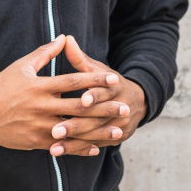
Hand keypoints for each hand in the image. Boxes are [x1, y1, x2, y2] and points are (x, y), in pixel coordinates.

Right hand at [0, 35, 126, 151]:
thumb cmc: (2, 86)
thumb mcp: (22, 66)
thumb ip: (45, 53)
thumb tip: (63, 37)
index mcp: (40, 86)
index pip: (73, 82)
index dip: (95, 80)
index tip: (113, 79)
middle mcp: (42, 107)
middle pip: (79, 107)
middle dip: (104, 108)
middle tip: (125, 108)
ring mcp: (40, 126)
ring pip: (75, 130)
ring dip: (98, 132)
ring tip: (118, 131)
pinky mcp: (36, 141)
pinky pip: (62, 146)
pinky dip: (79, 148)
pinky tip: (95, 148)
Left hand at [47, 35, 146, 156]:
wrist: (137, 103)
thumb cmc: (109, 83)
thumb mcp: (98, 69)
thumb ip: (80, 58)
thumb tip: (66, 38)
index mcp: (114, 88)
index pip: (105, 92)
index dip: (95, 96)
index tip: (82, 99)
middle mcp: (118, 109)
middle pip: (96, 118)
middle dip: (76, 125)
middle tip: (55, 130)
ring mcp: (116, 127)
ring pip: (94, 136)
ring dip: (73, 142)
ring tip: (53, 146)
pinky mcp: (113, 139)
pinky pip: (93, 145)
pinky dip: (77, 149)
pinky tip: (58, 152)